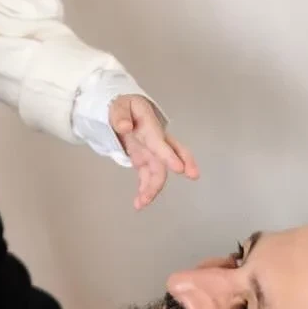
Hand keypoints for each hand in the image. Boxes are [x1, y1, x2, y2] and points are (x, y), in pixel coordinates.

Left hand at [108, 95, 199, 210]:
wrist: (122, 109)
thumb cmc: (123, 105)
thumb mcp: (118, 105)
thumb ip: (119, 115)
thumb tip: (124, 127)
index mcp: (149, 125)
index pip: (160, 141)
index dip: (169, 155)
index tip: (179, 169)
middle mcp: (154, 139)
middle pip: (169, 155)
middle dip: (178, 167)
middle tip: (190, 177)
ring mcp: (150, 150)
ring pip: (158, 170)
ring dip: (154, 187)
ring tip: (142, 203)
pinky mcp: (143, 158)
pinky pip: (147, 176)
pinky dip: (145, 189)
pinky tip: (140, 203)